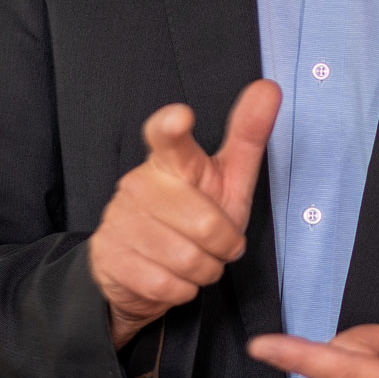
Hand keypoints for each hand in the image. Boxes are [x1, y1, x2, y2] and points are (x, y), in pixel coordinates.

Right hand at [88, 80, 280, 348]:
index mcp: (170, 160)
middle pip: (205, 224)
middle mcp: (139, 184)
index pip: (168, 138)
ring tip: (195, 261)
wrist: (141, 271)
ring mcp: (119, 219)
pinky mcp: (108, 255)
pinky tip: (173, 277)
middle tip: (217, 244)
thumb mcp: (226, 181)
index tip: (181, 117)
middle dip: (223, 246)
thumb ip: (247, 136)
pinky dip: (181, 290)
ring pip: (187, 259)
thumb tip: (270, 87)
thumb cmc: (193, 218)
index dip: (172, 127)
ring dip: (204, 270)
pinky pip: (165, 284)